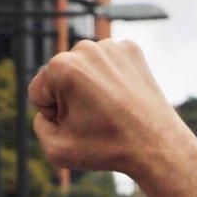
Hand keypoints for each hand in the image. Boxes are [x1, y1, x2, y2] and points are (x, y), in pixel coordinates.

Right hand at [28, 40, 196, 181]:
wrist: (157, 147)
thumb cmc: (107, 149)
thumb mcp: (56, 149)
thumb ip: (39, 126)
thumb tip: (48, 109)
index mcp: (62, 66)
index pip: (39, 91)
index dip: (53, 115)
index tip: (77, 126)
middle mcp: (85, 48)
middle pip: (61, 77)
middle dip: (70, 98)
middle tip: (96, 119)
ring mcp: (111, 46)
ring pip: (85, 69)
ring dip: (90, 87)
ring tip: (110, 109)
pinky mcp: (132, 50)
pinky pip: (108, 65)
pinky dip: (112, 80)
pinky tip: (123, 97)